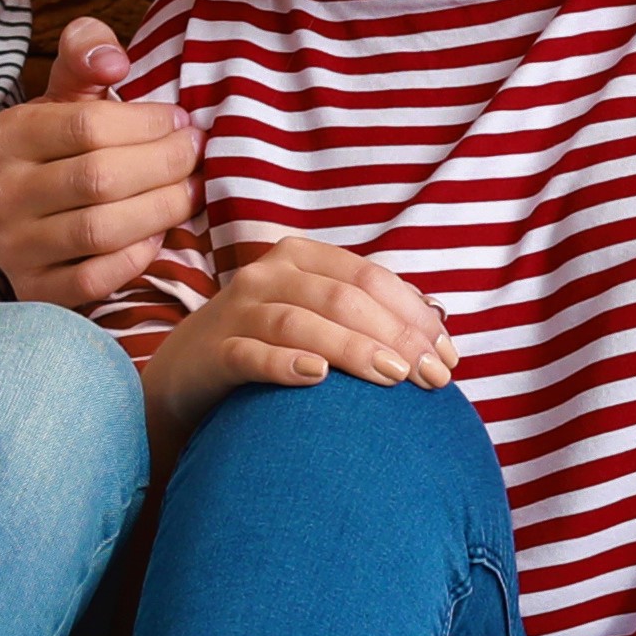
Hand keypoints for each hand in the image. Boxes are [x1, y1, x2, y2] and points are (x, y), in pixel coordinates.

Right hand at [0, 23, 199, 304]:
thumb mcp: (67, 90)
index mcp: (6, 135)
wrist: (32, 216)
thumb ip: (86, 50)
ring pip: (100, 230)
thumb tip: (114, 61)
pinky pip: (94, 279)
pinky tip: (157, 235)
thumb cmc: (64, 146)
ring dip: (161, 209)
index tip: (181, 120)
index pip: (87, 125)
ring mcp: (11, 247)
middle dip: (165, 164)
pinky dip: (136, 257)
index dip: (148, 123)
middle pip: (99, 178)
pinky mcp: (32, 290)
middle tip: (197, 154)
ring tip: (190, 191)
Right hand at [148, 234, 451, 427]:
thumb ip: (365, 316)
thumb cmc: (267, 346)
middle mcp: (267, 275)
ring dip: (352, 348)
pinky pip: (250, 354)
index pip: (368, 277)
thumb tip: (439, 333)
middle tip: (432, 377)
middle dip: (395, 336)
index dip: (414, 315)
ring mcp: (236, 311)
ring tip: (393, 377)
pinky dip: (285, 363)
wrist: (185, 376)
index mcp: (299, 258)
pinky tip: (318, 377)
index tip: (449, 358)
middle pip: (341, 297)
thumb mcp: (313, 317)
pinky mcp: (213, 352)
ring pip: (300, 321)